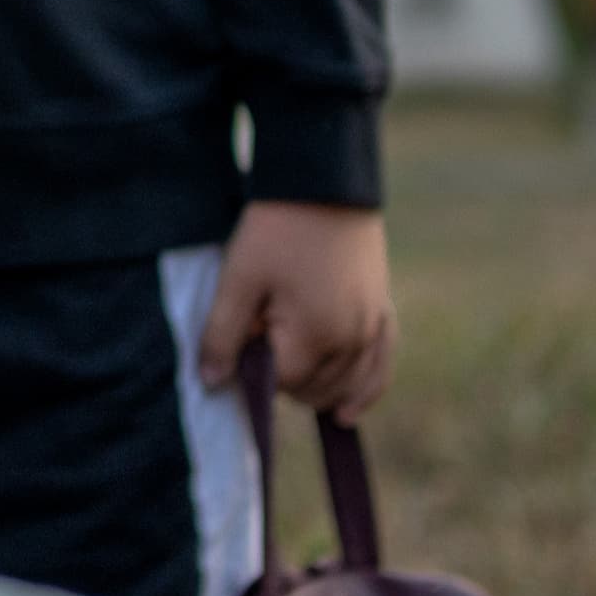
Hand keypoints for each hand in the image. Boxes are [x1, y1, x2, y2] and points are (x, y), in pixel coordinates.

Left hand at [197, 201, 394, 424]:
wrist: (323, 182)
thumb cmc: (275, 231)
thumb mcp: (238, 280)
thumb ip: (223, 336)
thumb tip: (212, 385)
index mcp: (317, 336)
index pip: (281, 384)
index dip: (255, 366)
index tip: (244, 336)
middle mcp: (353, 341)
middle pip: (314, 390)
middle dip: (286, 378)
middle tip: (264, 339)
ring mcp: (373, 327)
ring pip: (348, 386)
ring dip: (319, 390)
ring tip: (293, 380)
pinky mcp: (383, 311)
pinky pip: (380, 365)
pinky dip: (365, 389)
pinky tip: (348, 412)